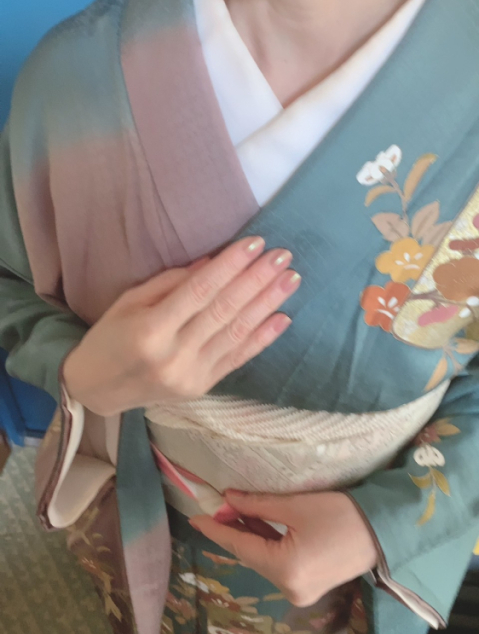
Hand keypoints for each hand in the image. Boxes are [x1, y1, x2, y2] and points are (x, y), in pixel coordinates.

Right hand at [63, 237, 299, 415]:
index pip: (200, 291)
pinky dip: (263, 338)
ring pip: (237, 333)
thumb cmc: (110, 336)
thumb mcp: (130, 301)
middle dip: (257, 280)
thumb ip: (171, 282)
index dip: (230, 266)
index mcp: (150, 330)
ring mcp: (191, 375)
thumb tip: (214, 261)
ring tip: (291, 279)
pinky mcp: (203, 387)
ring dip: (267, 304)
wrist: (98, 389)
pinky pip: (238, 359)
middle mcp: (174, 355)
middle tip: (283, 256)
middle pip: (224, 310)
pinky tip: (283, 318)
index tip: (255, 243)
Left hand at [191, 491, 377, 606]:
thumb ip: (258, 505)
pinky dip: (266, 545)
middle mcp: (289, 588)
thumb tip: (228, 499)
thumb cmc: (342, 514)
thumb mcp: (296, 505)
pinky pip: (278, 564)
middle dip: (233, 530)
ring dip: (249, 537)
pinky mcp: (310, 585)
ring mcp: (300, 591)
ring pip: (264, 560)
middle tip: (216, 506)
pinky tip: (255, 526)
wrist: (385, 531)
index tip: (195, 517)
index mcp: (284, 570)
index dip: (216, 529)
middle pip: (251, 556)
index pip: (239, 547)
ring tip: (232, 511)